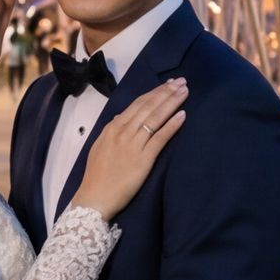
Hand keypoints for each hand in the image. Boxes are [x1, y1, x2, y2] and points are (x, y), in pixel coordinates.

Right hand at [68, 77, 187, 220]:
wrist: (94, 198)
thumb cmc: (97, 176)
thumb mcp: (100, 147)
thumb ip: (112, 131)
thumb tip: (121, 117)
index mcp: (112, 127)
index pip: (137, 104)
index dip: (154, 93)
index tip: (167, 85)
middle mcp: (123, 131)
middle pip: (148, 106)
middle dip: (166, 92)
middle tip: (181, 81)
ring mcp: (133, 144)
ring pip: (155, 117)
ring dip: (172, 102)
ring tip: (185, 91)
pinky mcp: (143, 159)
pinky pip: (160, 138)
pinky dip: (172, 125)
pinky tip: (183, 115)